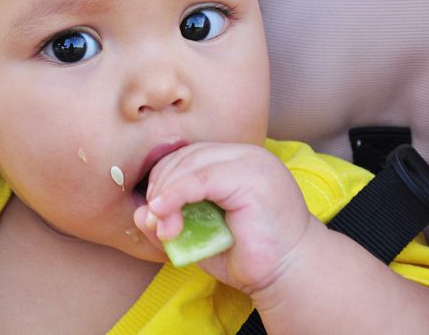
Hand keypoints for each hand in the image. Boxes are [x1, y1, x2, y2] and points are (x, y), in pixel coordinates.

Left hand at [133, 142, 312, 293]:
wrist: (288, 273)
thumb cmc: (248, 255)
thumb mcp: (200, 235)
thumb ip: (171, 220)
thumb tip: (140, 212)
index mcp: (237, 161)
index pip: (188, 156)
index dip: (163, 180)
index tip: (153, 212)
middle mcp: (246, 155)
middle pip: (186, 156)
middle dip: (160, 186)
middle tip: (154, 221)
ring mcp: (252, 162)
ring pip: (190, 163)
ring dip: (166, 194)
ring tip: (163, 226)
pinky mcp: (252, 177)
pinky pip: (201, 177)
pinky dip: (176, 195)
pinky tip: (164, 213)